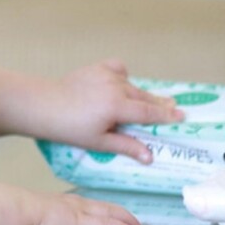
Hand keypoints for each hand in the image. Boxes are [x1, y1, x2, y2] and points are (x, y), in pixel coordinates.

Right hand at [22, 191, 146, 224]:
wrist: (15, 214)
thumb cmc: (18, 218)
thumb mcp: (36, 222)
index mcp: (64, 204)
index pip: (93, 207)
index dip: (109, 214)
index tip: (118, 221)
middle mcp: (76, 205)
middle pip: (110, 209)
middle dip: (127, 218)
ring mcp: (82, 213)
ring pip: (116, 215)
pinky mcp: (85, 224)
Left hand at [34, 59, 182, 164]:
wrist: (42, 105)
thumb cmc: (68, 128)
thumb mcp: (98, 141)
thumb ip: (126, 146)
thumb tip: (150, 157)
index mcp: (117, 106)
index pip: (149, 112)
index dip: (167, 116)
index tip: (183, 117)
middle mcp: (114, 87)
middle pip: (143, 97)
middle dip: (159, 103)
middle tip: (174, 107)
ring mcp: (104, 75)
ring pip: (131, 85)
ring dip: (141, 93)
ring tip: (152, 100)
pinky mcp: (95, 68)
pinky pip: (117, 68)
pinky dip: (123, 76)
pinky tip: (122, 83)